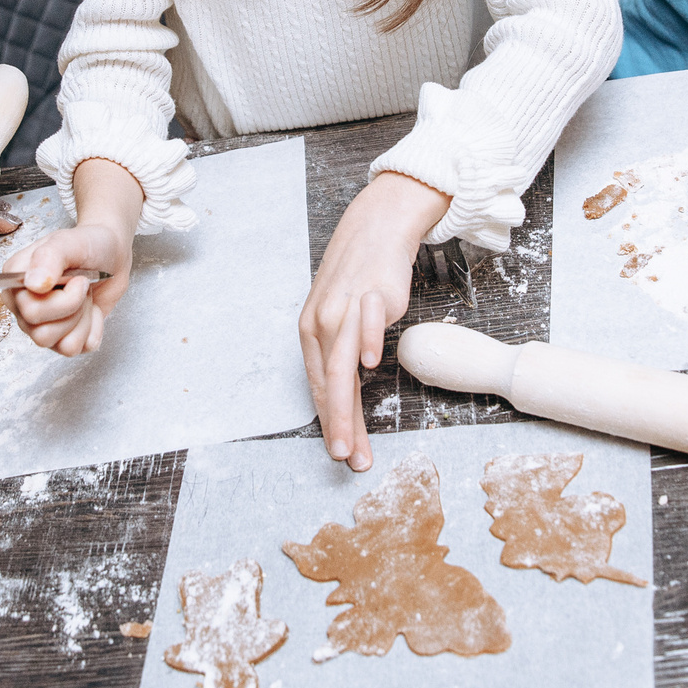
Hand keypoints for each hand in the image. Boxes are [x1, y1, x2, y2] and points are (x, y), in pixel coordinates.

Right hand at [7, 159, 141, 355]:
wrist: (111, 253)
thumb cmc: (87, 244)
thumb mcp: (68, 242)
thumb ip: (49, 257)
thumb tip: (33, 284)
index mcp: (15, 283)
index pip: (28, 311)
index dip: (60, 300)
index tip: (73, 277)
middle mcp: (23, 307)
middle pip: (42, 334)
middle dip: (73, 308)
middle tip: (82, 285)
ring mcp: (41, 325)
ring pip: (60, 346)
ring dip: (82, 320)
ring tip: (84, 296)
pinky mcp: (62, 337)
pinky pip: (77, 348)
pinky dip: (92, 328)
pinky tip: (90, 310)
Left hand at [301, 172, 451, 473]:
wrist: (375, 229)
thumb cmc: (358, 279)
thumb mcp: (339, 318)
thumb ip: (339, 354)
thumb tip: (342, 395)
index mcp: (312, 331)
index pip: (320, 386)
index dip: (330, 422)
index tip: (341, 453)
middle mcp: (324, 321)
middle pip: (330, 381)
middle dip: (337, 425)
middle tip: (345, 457)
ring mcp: (349, 307)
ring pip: (344, 361)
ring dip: (347, 404)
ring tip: (355, 438)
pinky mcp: (375, 291)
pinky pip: (369, 318)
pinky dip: (369, 339)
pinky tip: (371, 363)